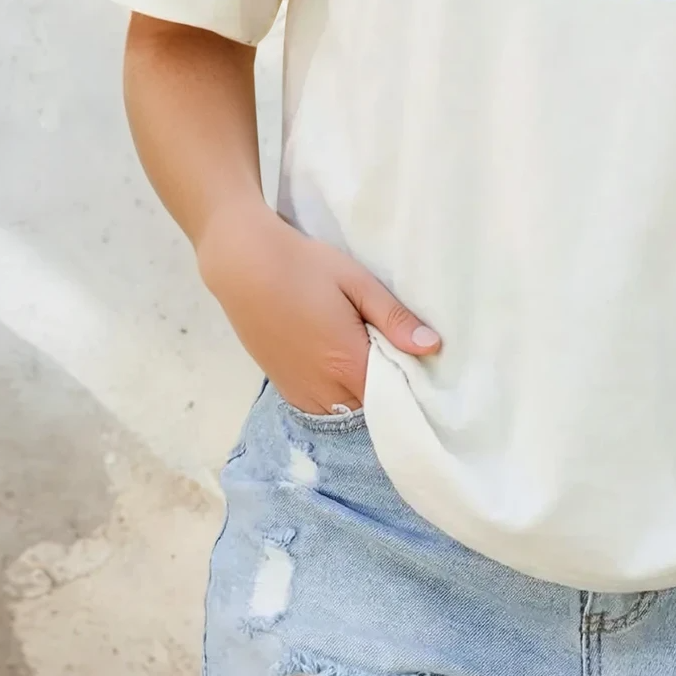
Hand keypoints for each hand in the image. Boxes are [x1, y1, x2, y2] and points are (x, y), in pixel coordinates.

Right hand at [197, 206, 438, 415]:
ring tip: (370, 358)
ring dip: (362, 394)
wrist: (244, 265)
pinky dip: (338, 395)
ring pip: (346, 410)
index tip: (425, 367)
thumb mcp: (356, 282)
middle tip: (398, 356)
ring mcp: (300, 391)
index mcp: (347, 362)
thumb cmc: (304, 266)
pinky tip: (342, 365)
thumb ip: (393, 317)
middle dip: (389, 390)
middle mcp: (323, 388)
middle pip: (371, 407)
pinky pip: (322, 406)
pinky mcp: (283, 387)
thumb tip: (432, 347)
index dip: (412, 386)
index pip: (394, 398)